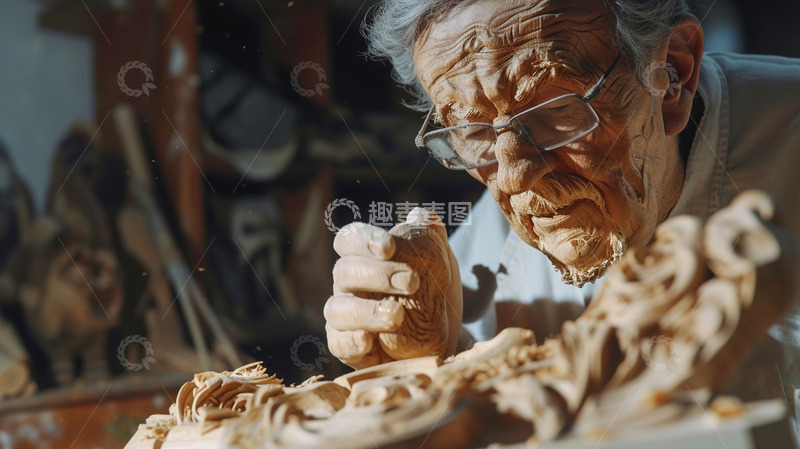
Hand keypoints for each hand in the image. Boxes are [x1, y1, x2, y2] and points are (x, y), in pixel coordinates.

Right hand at [325, 209, 461, 368]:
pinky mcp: (347, 347)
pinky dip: (350, 341)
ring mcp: (344, 318)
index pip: (349, 239)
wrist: (441, 339)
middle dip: (378, 275)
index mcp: (364, 258)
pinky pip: (337, 344)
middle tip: (413, 282)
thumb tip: (420, 216)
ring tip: (398, 315)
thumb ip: (429, 236)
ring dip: (366, 311)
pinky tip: (369, 340)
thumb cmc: (431, 293)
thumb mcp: (438, 262)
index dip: (364, 240)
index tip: (391, 247)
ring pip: (336, 309)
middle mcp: (348, 286)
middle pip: (344, 271)